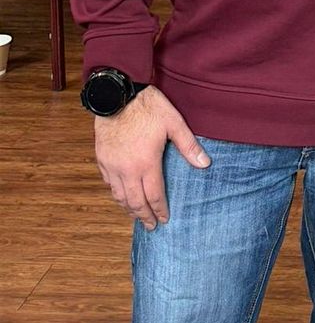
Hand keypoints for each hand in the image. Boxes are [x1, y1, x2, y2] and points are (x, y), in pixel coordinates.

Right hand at [93, 85, 209, 229]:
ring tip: (136, 215)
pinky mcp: (102, 159)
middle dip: (144, 216)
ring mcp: (112, 166)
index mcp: (146, 164)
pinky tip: (121, 195)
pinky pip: (108, 184)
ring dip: (128, 208)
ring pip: (119, 196)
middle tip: (151, 227)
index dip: (160, 209)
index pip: (154, 195)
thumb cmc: (147, 107)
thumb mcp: (173, 123)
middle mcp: (127, 170)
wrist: (117, 95)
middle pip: (135, 202)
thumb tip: (205, 164)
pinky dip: (116, 194)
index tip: (165, 220)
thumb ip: (188, 146)